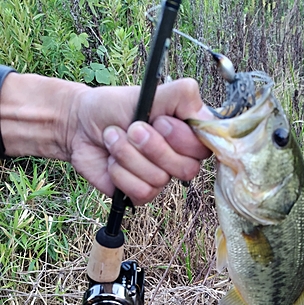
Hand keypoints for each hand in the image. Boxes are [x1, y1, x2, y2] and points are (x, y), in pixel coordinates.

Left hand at [66, 78, 211, 203]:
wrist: (78, 125)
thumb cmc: (113, 107)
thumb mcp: (148, 92)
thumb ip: (180, 95)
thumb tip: (200, 104)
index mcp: (185, 133)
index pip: (205, 147)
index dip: (183, 139)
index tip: (160, 122)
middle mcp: (177, 157)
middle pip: (187, 169)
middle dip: (153, 146)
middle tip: (132, 129)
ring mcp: (159, 177)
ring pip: (159, 178)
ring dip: (129, 155)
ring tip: (114, 139)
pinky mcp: (140, 193)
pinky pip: (141, 191)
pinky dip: (120, 173)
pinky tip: (112, 161)